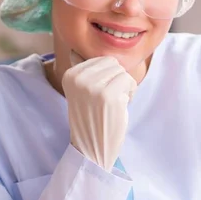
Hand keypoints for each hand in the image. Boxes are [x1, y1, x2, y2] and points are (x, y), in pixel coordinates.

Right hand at [62, 52, 137, 170]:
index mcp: (70, 74)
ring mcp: (93, 87)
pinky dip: (130, 94)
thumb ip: (82, 72)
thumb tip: (75, 51)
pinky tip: (119, 108)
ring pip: (122, 72)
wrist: (92, 148)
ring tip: (112, 105)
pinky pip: (130, 81)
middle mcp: (78, 78)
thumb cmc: (91, 119)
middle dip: (117, 81)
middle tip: (108, 101)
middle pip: (113, 63)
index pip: (102, 59)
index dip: (108, 77)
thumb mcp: (81, 92)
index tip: (98, 96)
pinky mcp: (109, 96)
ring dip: (124, 88)